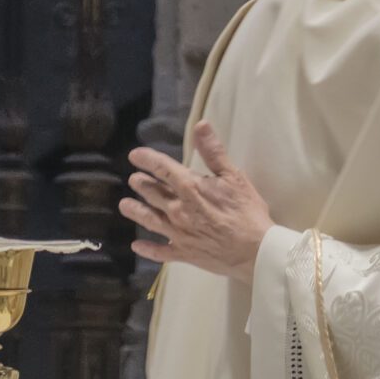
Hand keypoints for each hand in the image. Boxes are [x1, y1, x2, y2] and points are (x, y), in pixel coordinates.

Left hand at [120, 121, 275, 281]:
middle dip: (141, 184)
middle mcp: (177, 210)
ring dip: (135, 211)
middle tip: (133, 180)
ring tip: (124, 205)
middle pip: (152, 194)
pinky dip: (147, 249)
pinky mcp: (183, 253)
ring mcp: (178, 233)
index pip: (162, 168)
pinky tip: (137, 247)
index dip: (147, 159)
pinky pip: (160, 252)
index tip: (135, 155)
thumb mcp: (234, 177)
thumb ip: (214, 152)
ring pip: (149, 220)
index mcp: (189, 188)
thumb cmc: (247, 212)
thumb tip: (200, 125)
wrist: (255, 251)